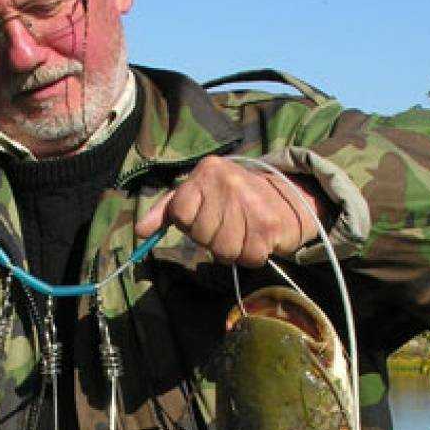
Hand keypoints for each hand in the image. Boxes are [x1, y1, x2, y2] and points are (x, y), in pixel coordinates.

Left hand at [134, 157, 323, 267]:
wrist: (290, 198)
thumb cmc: (236, 199)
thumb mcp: (199, 195)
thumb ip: (167, 210)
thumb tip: (140, 231)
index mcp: (207, 171)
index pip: (179, 215)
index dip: (192, 224)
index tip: (210, 215)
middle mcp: (227, 182)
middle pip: (201, 236)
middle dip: (214, 238)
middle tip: (232, 224)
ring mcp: (248, 203)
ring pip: (222, 251)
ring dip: (233, 250)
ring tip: (245, 232)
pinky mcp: (266, 226)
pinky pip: (246, 258)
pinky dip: (252, 256)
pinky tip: (258, 239)